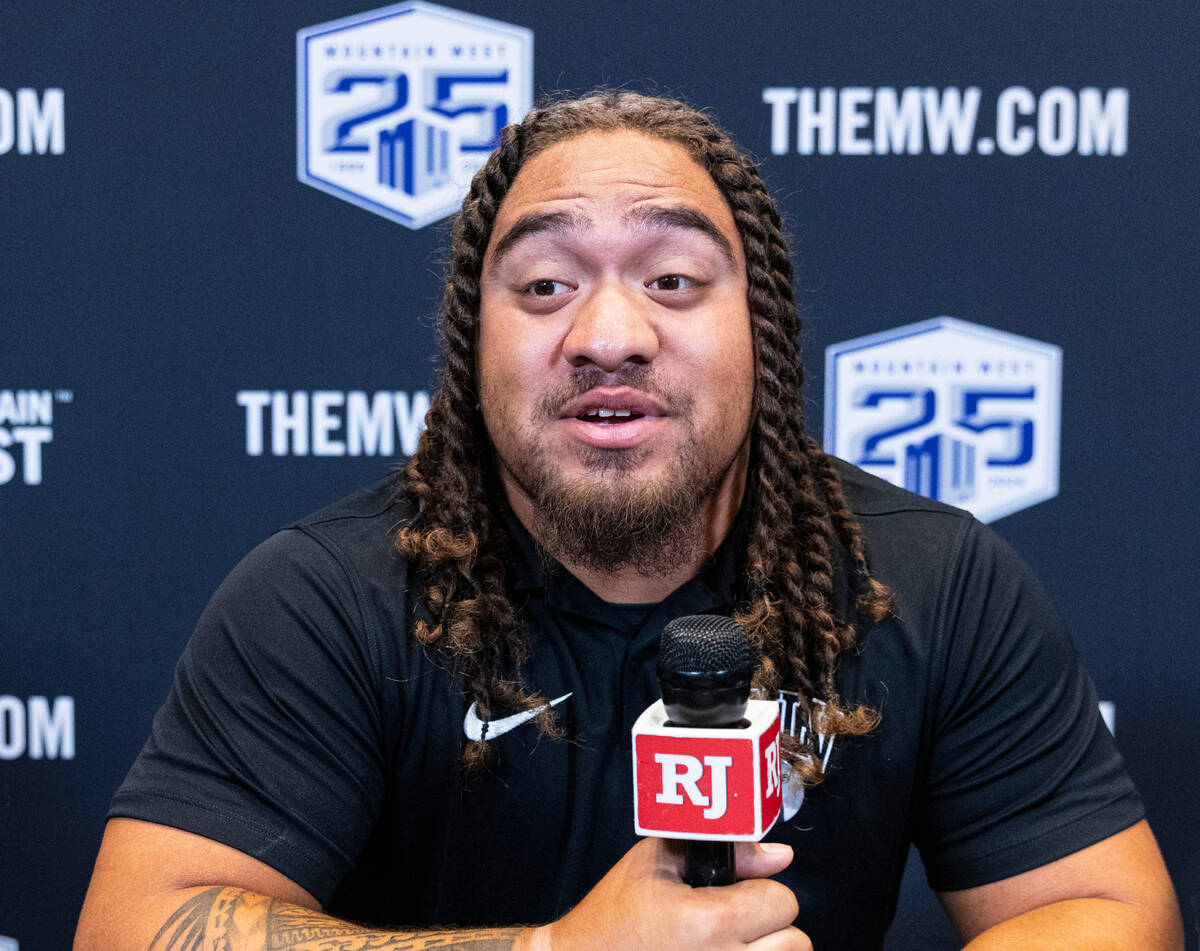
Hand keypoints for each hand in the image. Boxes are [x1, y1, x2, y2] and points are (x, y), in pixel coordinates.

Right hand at [534, 838, 810, 950]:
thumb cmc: (615, 915)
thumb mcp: (656, 863)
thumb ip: (726, 852)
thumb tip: (780, 857)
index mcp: (708, 922)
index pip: (782, 901)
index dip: (761, 892)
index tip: (737, 895)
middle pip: (796, 943)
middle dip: (771, 928)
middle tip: (736, 924)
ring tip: (732, 947)